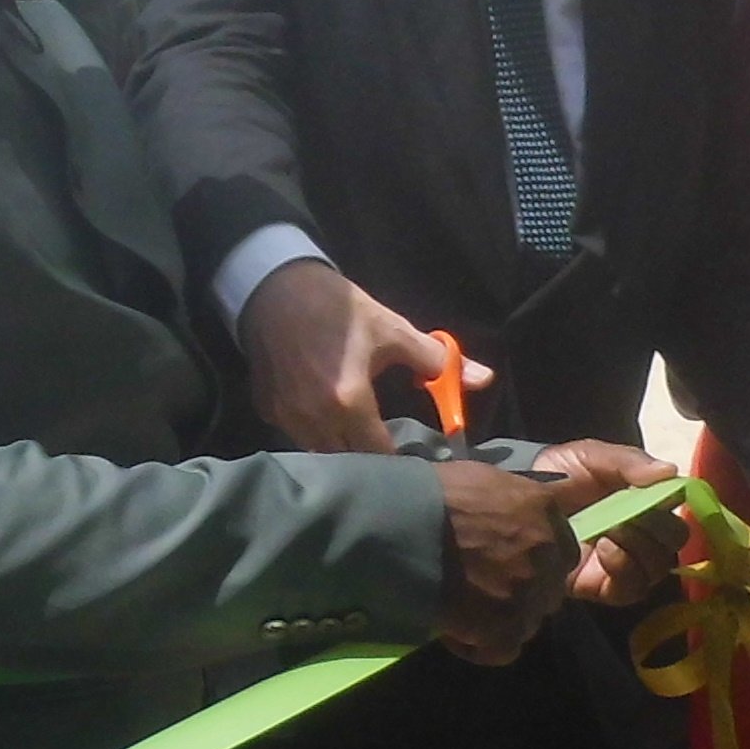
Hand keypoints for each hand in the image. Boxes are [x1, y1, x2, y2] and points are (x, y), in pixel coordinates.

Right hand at [239, 259, 488, 456]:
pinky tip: (323, 418)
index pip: (379, 455)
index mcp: (349, 404)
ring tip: (356, 438)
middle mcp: (313, 421)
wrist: (276, 286)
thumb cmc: (339, 309)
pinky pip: (294, 435)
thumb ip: (437, 361)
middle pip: (347, 463)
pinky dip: (311, 433)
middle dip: (367, 460)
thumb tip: (484, 379)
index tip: (411, 455)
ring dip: (338, 449)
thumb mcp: (393, 330)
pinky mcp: (265, 410)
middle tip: (386, 447)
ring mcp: (285, 418)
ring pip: (317, 453)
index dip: (398, 460)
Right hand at [431, 451, 611, 663]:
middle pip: (549, 587)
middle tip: (486, 588)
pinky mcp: (504, 628)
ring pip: (529, 620)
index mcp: (545, 511)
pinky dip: (481, 646)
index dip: (535, 559)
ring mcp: (528, 594)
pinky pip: (504, 649)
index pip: (562, 548)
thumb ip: (512, 501)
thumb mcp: (486, 478)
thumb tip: (510, 516)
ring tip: (466, 611)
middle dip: (523, 590)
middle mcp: (546, 554)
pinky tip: (457, 632)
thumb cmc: (434, 494)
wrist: (404, 526)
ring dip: (502, 619)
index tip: (508, 563)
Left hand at [530, 437, 680, 609]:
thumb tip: (670, 472)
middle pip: (674, 540)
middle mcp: (641, 531)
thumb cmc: (557, 475)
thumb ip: (628, 462)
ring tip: (610, 532)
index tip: (656, 494)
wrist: (518, 500)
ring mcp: (624, 560)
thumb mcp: (591, 457)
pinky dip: (625, 569)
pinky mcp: (605, 586)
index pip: (677, 506)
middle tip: (629, 516)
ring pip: (659, 566)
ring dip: (641, 549)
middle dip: (658, 528)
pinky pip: (632, 588)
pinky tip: (604, 551)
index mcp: (643, 499)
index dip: (672, 501)